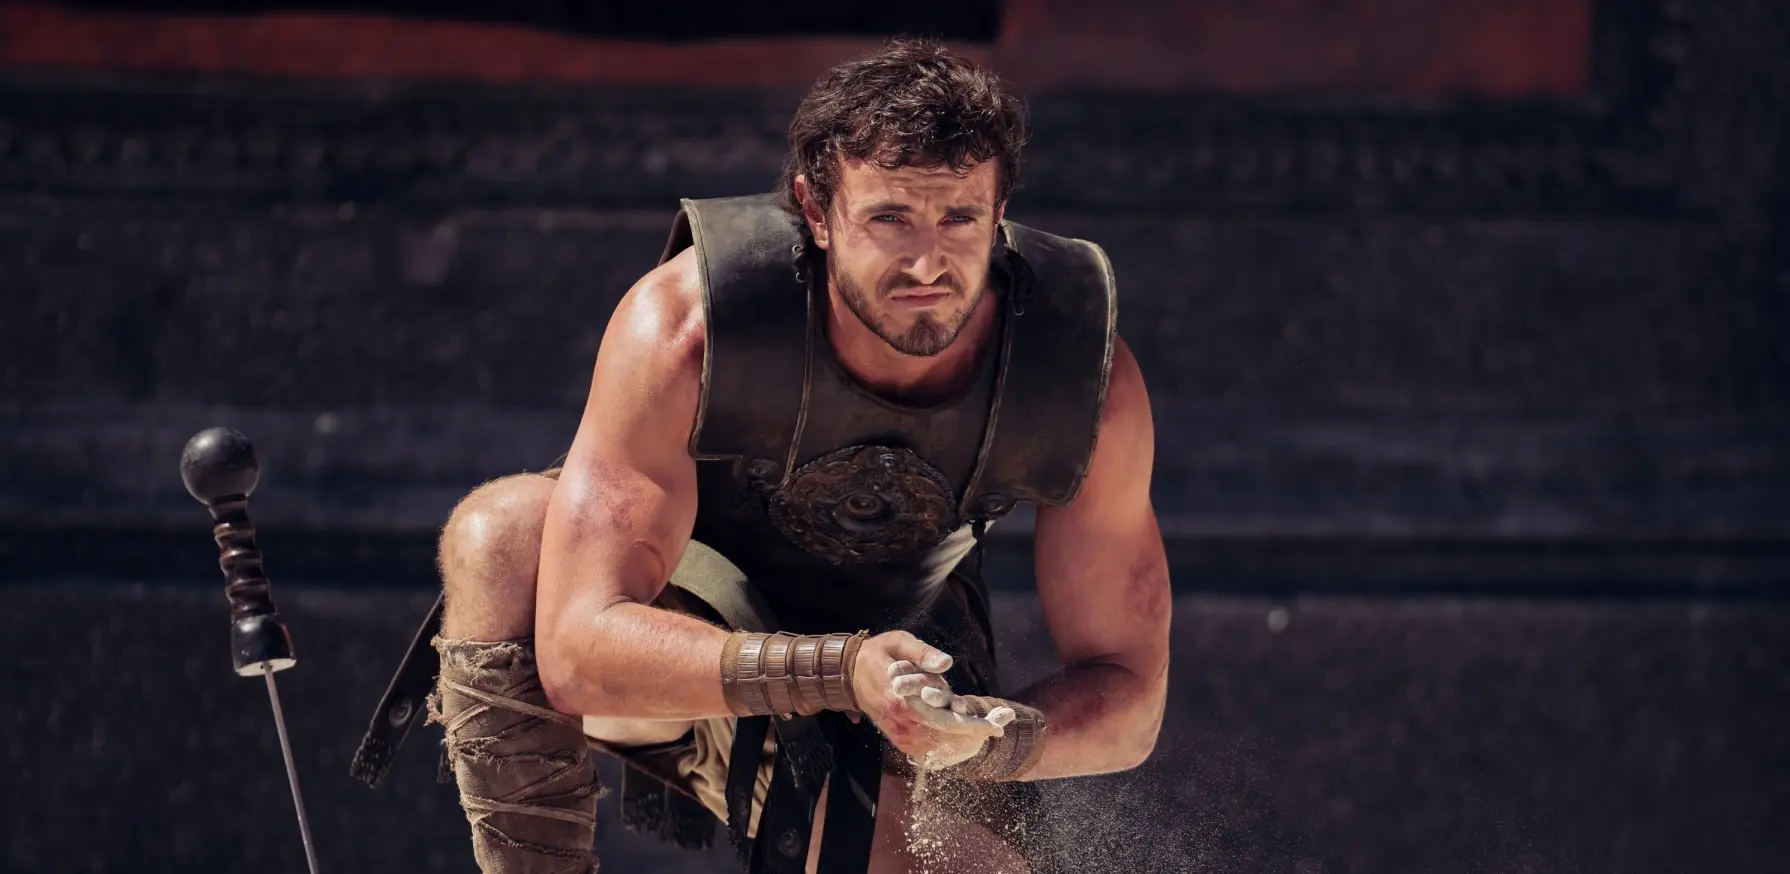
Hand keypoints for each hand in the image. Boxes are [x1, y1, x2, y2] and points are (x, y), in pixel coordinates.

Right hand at [850, 631, 1011, 766]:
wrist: (848, 674)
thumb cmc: (877, 655)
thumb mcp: (898, 642)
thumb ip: (923, 653)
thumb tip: (947, 663)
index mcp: (902, 701)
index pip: (945, 720)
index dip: (973, 725)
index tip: (997, 726)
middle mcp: (902, 723)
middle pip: (947, 738)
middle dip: (976, 734)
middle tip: (1002, 725)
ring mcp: (899, 734)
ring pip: (939, 749)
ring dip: (965, 742)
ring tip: (989, 728)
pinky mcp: (898, 738)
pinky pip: (927, 752)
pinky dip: (949, 748)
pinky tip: (966, 738)